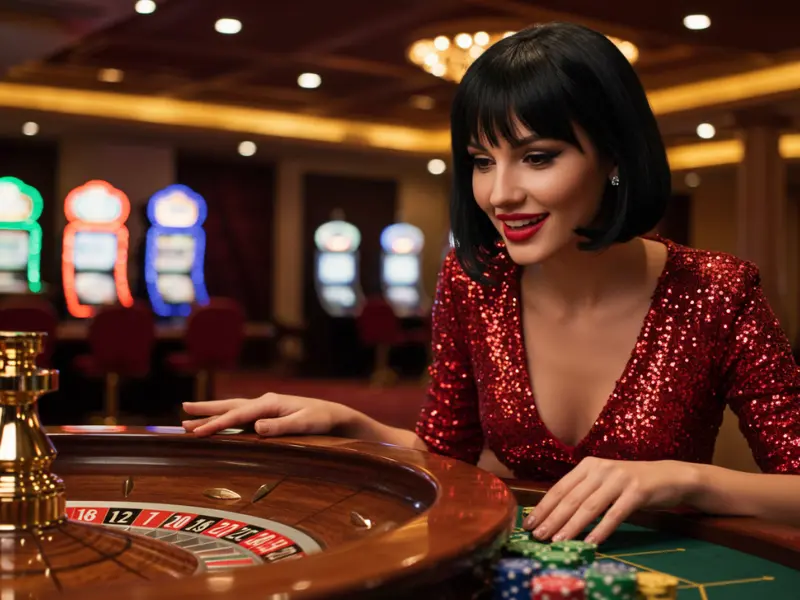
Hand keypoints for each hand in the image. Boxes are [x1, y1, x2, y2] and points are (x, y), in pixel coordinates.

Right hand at [182, 393, 350, 437]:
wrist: (334, 415)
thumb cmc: (321, 419)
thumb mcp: (304, 423)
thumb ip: (281, 426)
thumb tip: (257, 427)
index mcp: (270, 402)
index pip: (238, 414)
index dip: (217, 424)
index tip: (197, 432)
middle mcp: (264, 402)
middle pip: (229, 406)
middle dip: (206, 410)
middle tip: (183, 410)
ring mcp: (265, 408)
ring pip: (232, 410)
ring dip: (212, 414)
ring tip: (189, 417)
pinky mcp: (268, 415)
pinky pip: (240, 417)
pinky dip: (225, 419)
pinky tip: (218, 424)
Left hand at [522, 457, 699, 544]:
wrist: (669, 477)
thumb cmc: (631, 484)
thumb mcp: (603, 482)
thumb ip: (583, 493)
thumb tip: (555, 516)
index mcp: (588, 466)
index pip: (560, 488)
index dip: (543, 507)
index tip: (529, 524)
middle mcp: (601, 469)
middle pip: (571, 498)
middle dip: (552, 519)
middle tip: (538, 536)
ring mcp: (619, 479)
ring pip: (590, 506)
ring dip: (572, 526)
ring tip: (558, 541)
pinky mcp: (637, 491)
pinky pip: (615, 514)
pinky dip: (602, 529)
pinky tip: (591, 542)